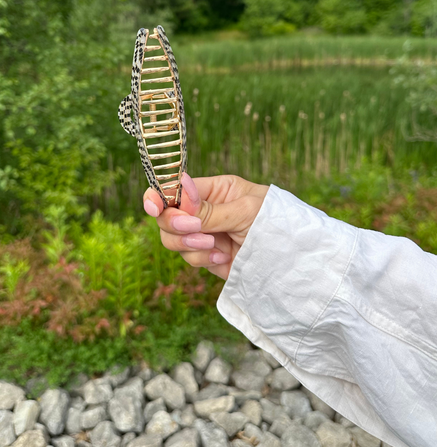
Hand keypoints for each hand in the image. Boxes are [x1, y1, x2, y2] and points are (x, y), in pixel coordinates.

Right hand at [143, 173, 268, 279]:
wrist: (293, 258)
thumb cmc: (276, 222)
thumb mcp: (244, 210)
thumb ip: (209, 209)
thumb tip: (179, 188)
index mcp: (212, 190)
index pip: (175, 189)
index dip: (158, 196)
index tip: (153, 206)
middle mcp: (204, 211)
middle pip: (167, 217)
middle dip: (175, 224)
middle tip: (194, 229)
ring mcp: (204, 235)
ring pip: (173, 240)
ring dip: (189, 244)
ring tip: (214, 246)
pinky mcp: (208, 257)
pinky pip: (190, 258)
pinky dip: (203, 258)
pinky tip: (224, 257)